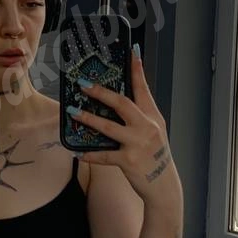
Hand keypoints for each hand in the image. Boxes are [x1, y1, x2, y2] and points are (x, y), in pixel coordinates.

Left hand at [67, 49, 181, 205]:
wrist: (163, 186)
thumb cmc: (155, 157)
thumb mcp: (154, 132)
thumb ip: (140, 117)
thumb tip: (118, 102)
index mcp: (153, 117)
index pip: (143, 89)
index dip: (137, 70)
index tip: (132, 52)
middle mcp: (147, 127)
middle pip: (122, 104)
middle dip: (102, 92)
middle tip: (84, 84)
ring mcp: (138, 144)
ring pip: (109, 127)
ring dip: (89, 118)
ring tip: (73, 111)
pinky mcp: (129, 161)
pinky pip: (104, 156)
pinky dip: (90, 154)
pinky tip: (77, 152)